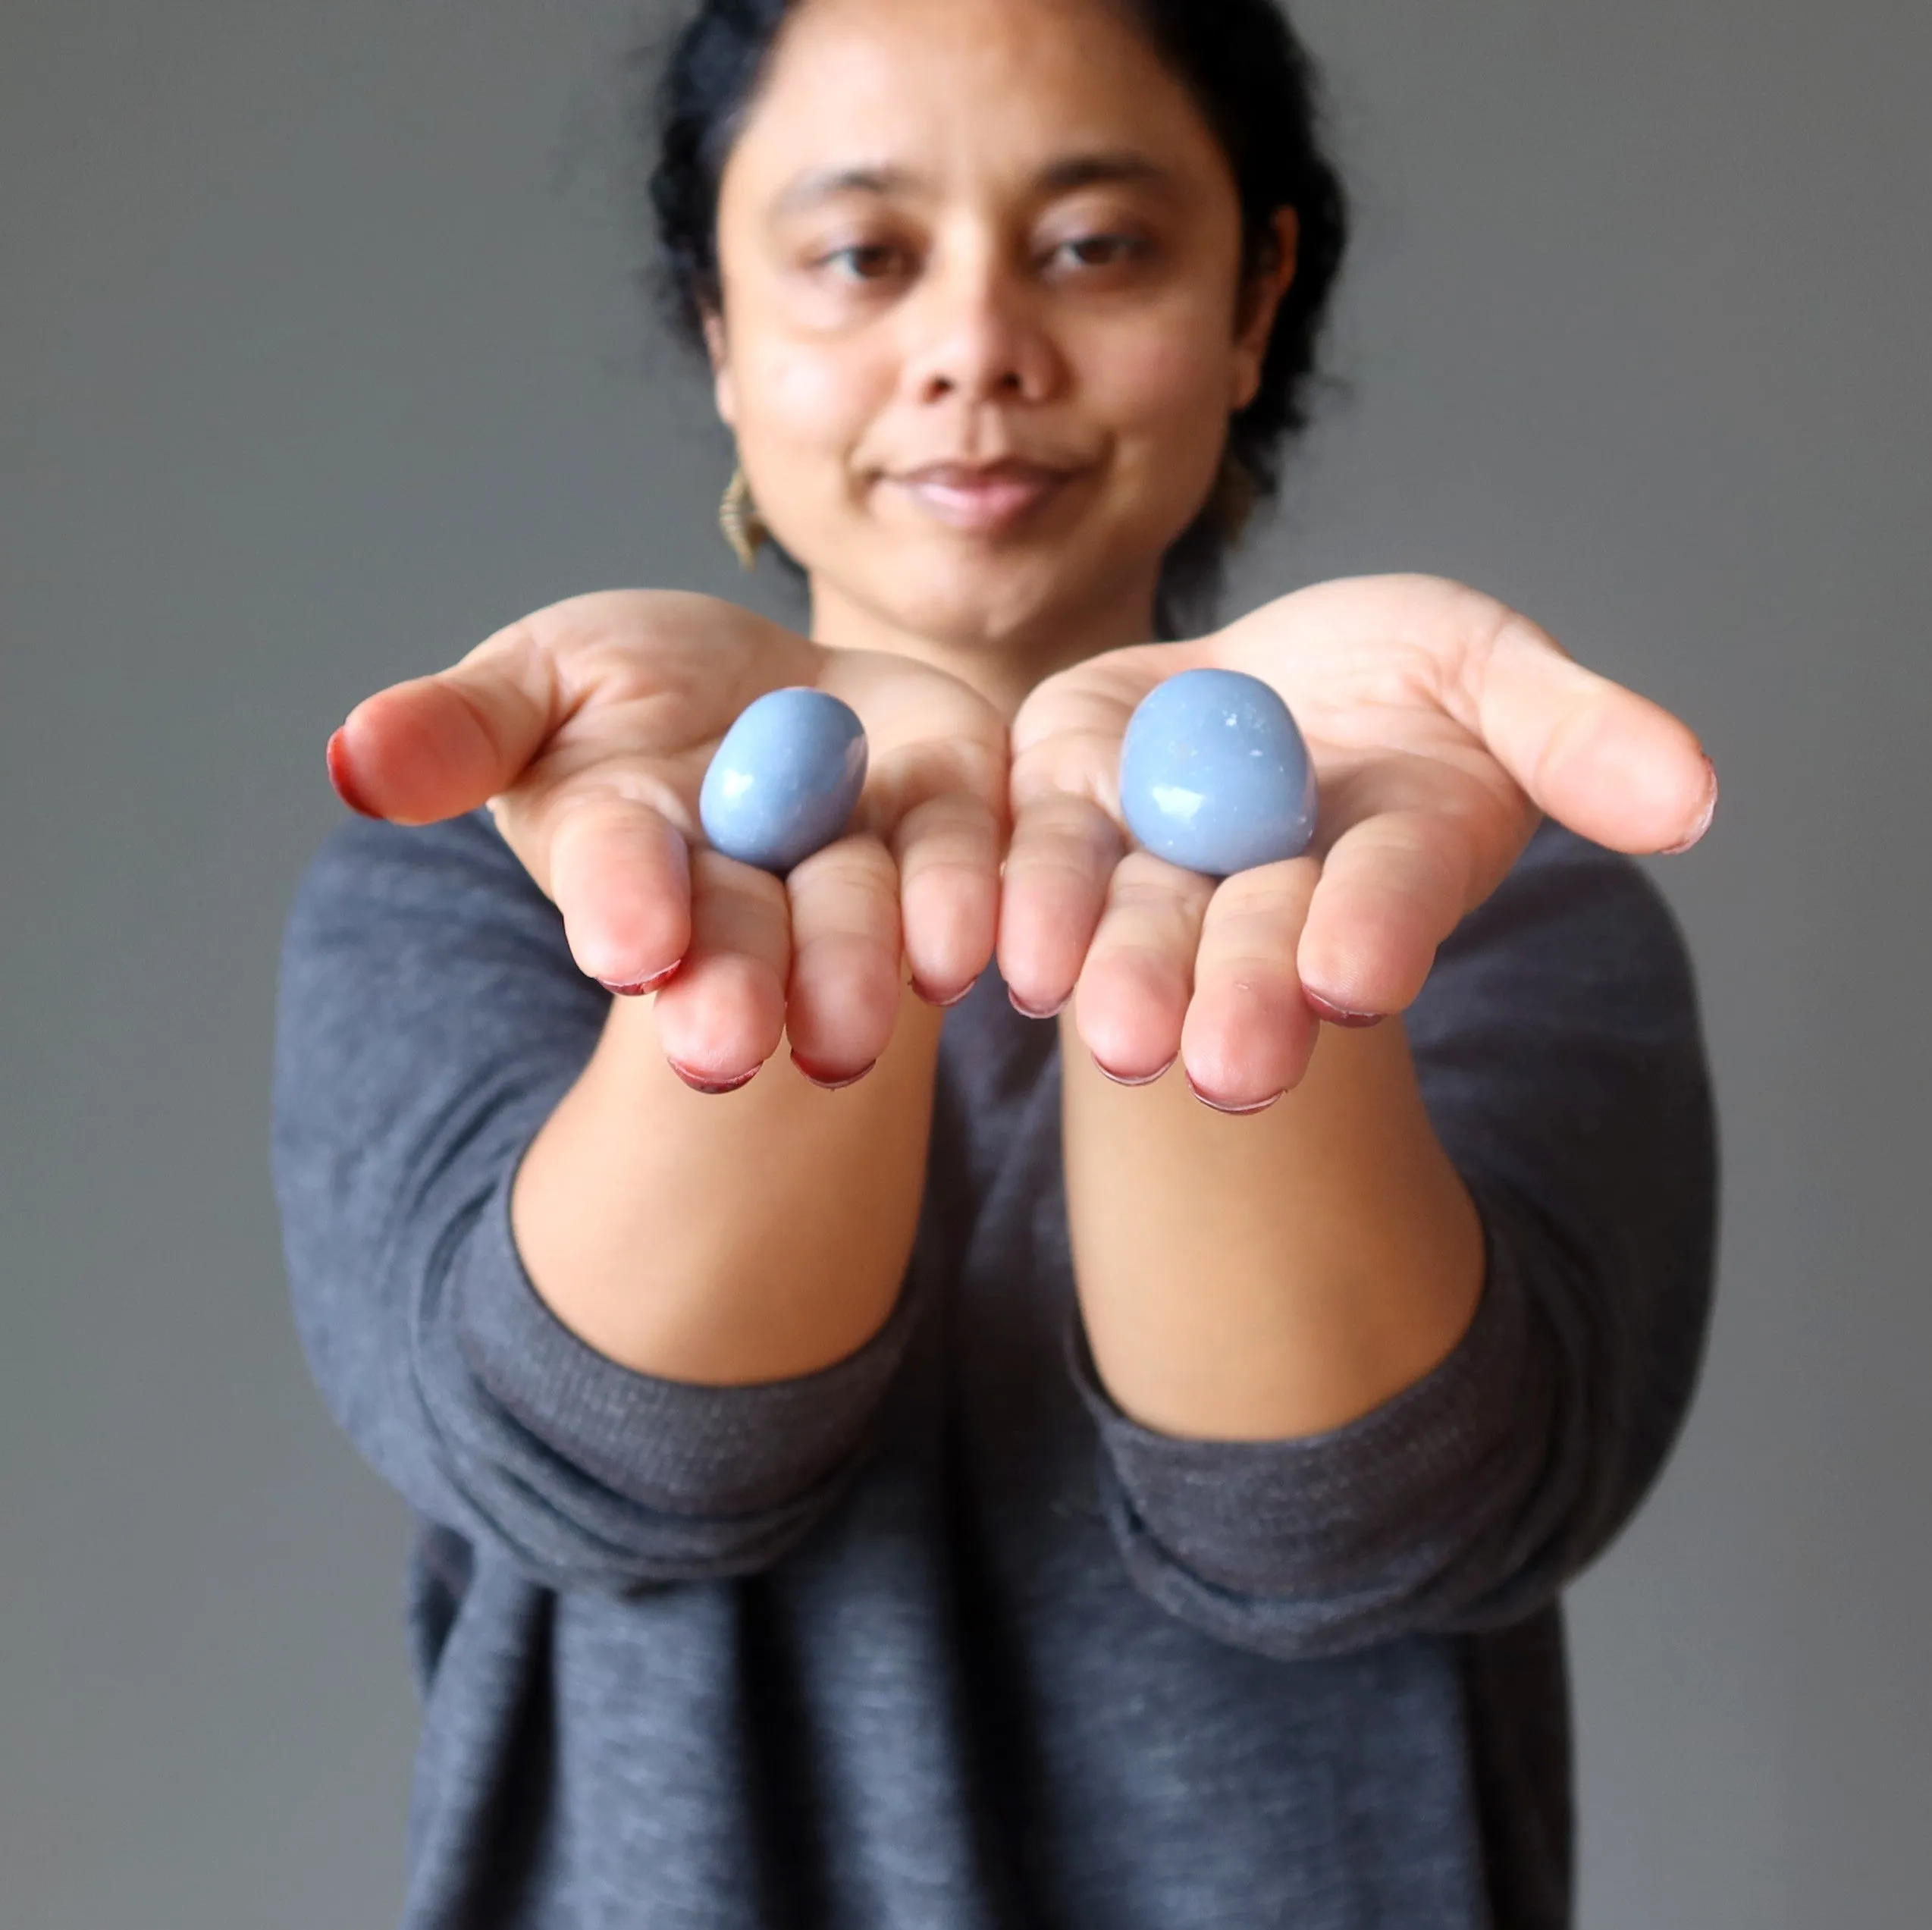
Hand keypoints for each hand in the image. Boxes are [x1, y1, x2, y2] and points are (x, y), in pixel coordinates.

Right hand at [325, 590, 1006, 1087]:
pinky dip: (1001, 883)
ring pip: (874, 909)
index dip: (626, 908)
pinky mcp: (964, 814)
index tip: (629, 948)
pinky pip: (988, 850)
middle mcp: (753, 885)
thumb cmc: (626, 692)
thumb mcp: (533, 687)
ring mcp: (863, 859)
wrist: (771, 697)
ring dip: (886, 951)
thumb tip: (352, 759)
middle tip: (747, 1043)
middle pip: (756, 936)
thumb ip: (460, 730)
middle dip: (752, 984)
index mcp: (639, 853)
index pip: (628, 884)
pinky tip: (1018, 923)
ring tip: (920, 978)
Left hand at [999, 574, 1716, 1110]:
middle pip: (1249, 943)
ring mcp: (1154, 852)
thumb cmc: (1402, 674)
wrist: (1262, 677)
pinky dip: (1012, 890)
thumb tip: (1693, 799)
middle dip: (1235, 997)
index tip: (1354, 978)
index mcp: (1384, 863)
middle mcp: (1264, 887)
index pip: (1388, 900)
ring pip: (1134, 916)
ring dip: (1117, 968)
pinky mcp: (1058, 800)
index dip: (1376, 931)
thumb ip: (1578, 736)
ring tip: (1096, 1016)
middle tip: (1215, 1062)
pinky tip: (985, 939)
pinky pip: (1031, 848)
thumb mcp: (1497, 673)